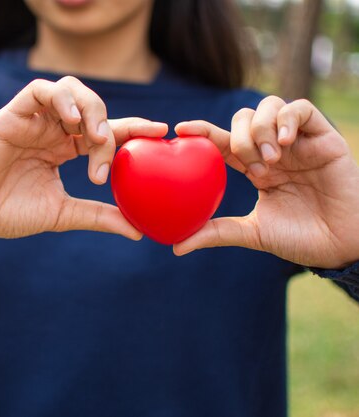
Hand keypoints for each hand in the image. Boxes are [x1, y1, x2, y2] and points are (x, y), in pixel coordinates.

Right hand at [0, 76, 166, 239]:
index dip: (134, 128)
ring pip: (71, 90)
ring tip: (91, 138)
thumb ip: (97, 216)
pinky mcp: (12, 114)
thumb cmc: (10, 212)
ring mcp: (33, 119)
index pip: (106, 131)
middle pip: (93, 108)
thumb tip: (138, 232)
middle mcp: (52, 130)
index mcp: (64, 149)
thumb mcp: (62, 214)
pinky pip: (41, 90)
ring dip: (89, 108)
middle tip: (107, 156)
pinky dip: (61, 99)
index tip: (162, 133)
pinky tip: (70, 122)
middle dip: (109, 126)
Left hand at [173, 96, 358, 268]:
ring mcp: (298, 142)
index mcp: (254, 168)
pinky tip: (285, 142)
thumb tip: (176, 247)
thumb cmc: (300, 239)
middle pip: (244, 117)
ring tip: (271, 160)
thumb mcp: (252, 233)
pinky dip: (287, 118)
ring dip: (262, 129)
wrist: (340, 245)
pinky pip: (301, 108)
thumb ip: (216, 232)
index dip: (203, 131)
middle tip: (250, 165)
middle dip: (239, 135)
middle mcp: (273, 150)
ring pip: (269, 107)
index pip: (224, 141)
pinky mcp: (324, 137)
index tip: (180, 129)